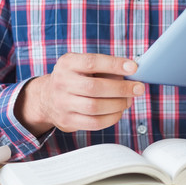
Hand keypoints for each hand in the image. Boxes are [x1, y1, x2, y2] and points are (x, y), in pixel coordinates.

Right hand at [15, 52, 144, 135]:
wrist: (47, 97)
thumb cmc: (74, 78)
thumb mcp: (82, 65)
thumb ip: (104, 68)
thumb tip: (131, 74)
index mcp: (67, 63)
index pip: (92, 62)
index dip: (114, 64)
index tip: (134, 67)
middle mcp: (62, 82)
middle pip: (94, 87)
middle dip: (121, 88)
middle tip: (138, 88)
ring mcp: (63, 103)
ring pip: (95, 107)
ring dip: (118, 104)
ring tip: (128, 100)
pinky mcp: (67, 120)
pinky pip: (94, 123)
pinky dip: (111, 118)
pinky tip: (118, 111)